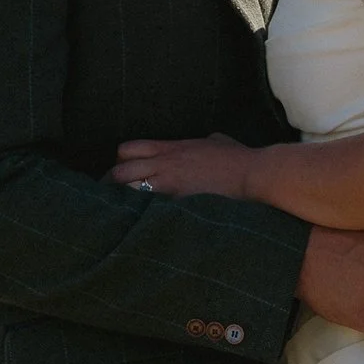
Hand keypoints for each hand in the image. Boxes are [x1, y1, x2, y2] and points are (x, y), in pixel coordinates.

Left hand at [110, 133, 259, 199]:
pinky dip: (140, 213)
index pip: (128, 149)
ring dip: (124, 199)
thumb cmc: (237, 157)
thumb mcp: (215, 141)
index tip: (122, 171)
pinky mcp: (177, 202)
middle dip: (114, 183)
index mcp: (171, 147)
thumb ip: (203, 142)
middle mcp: (164, 163)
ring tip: (124, 211)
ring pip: (128, 189)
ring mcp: (169, 183)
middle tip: (116, 195)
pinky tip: (141, 221)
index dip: (120, 161)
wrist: (250, 173)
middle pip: (120, 169)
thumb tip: (206, 143)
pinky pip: (147, 207)